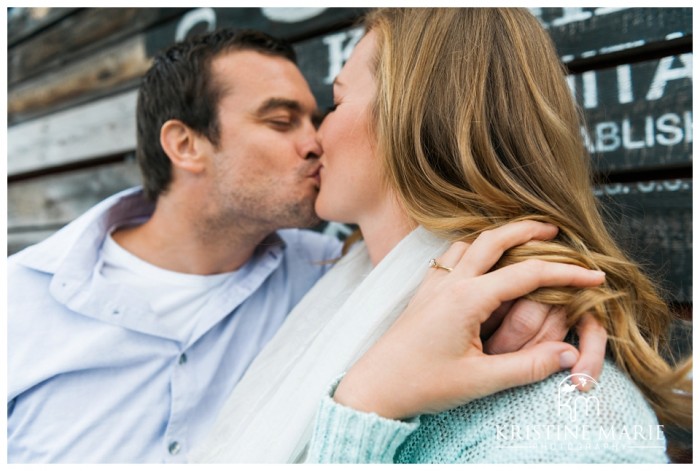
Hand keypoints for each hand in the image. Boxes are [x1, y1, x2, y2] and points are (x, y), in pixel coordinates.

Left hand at [332, 221, 605, 418]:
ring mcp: (434, 284)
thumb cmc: (422, 383)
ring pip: (468, 243)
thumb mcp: (480, 381)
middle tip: (555, 230)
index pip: (528, 275)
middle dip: (527, 229)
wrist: (375, 386)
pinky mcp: (423, 292)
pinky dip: (470, 247)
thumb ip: (527, 366)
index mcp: (468, 299)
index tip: (594, 277)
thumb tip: (568, 355)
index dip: (566, 275)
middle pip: (494, 240)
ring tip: (519, 238)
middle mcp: (451, 283)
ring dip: (496, 235)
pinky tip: (477, 259)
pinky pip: (449, 256)